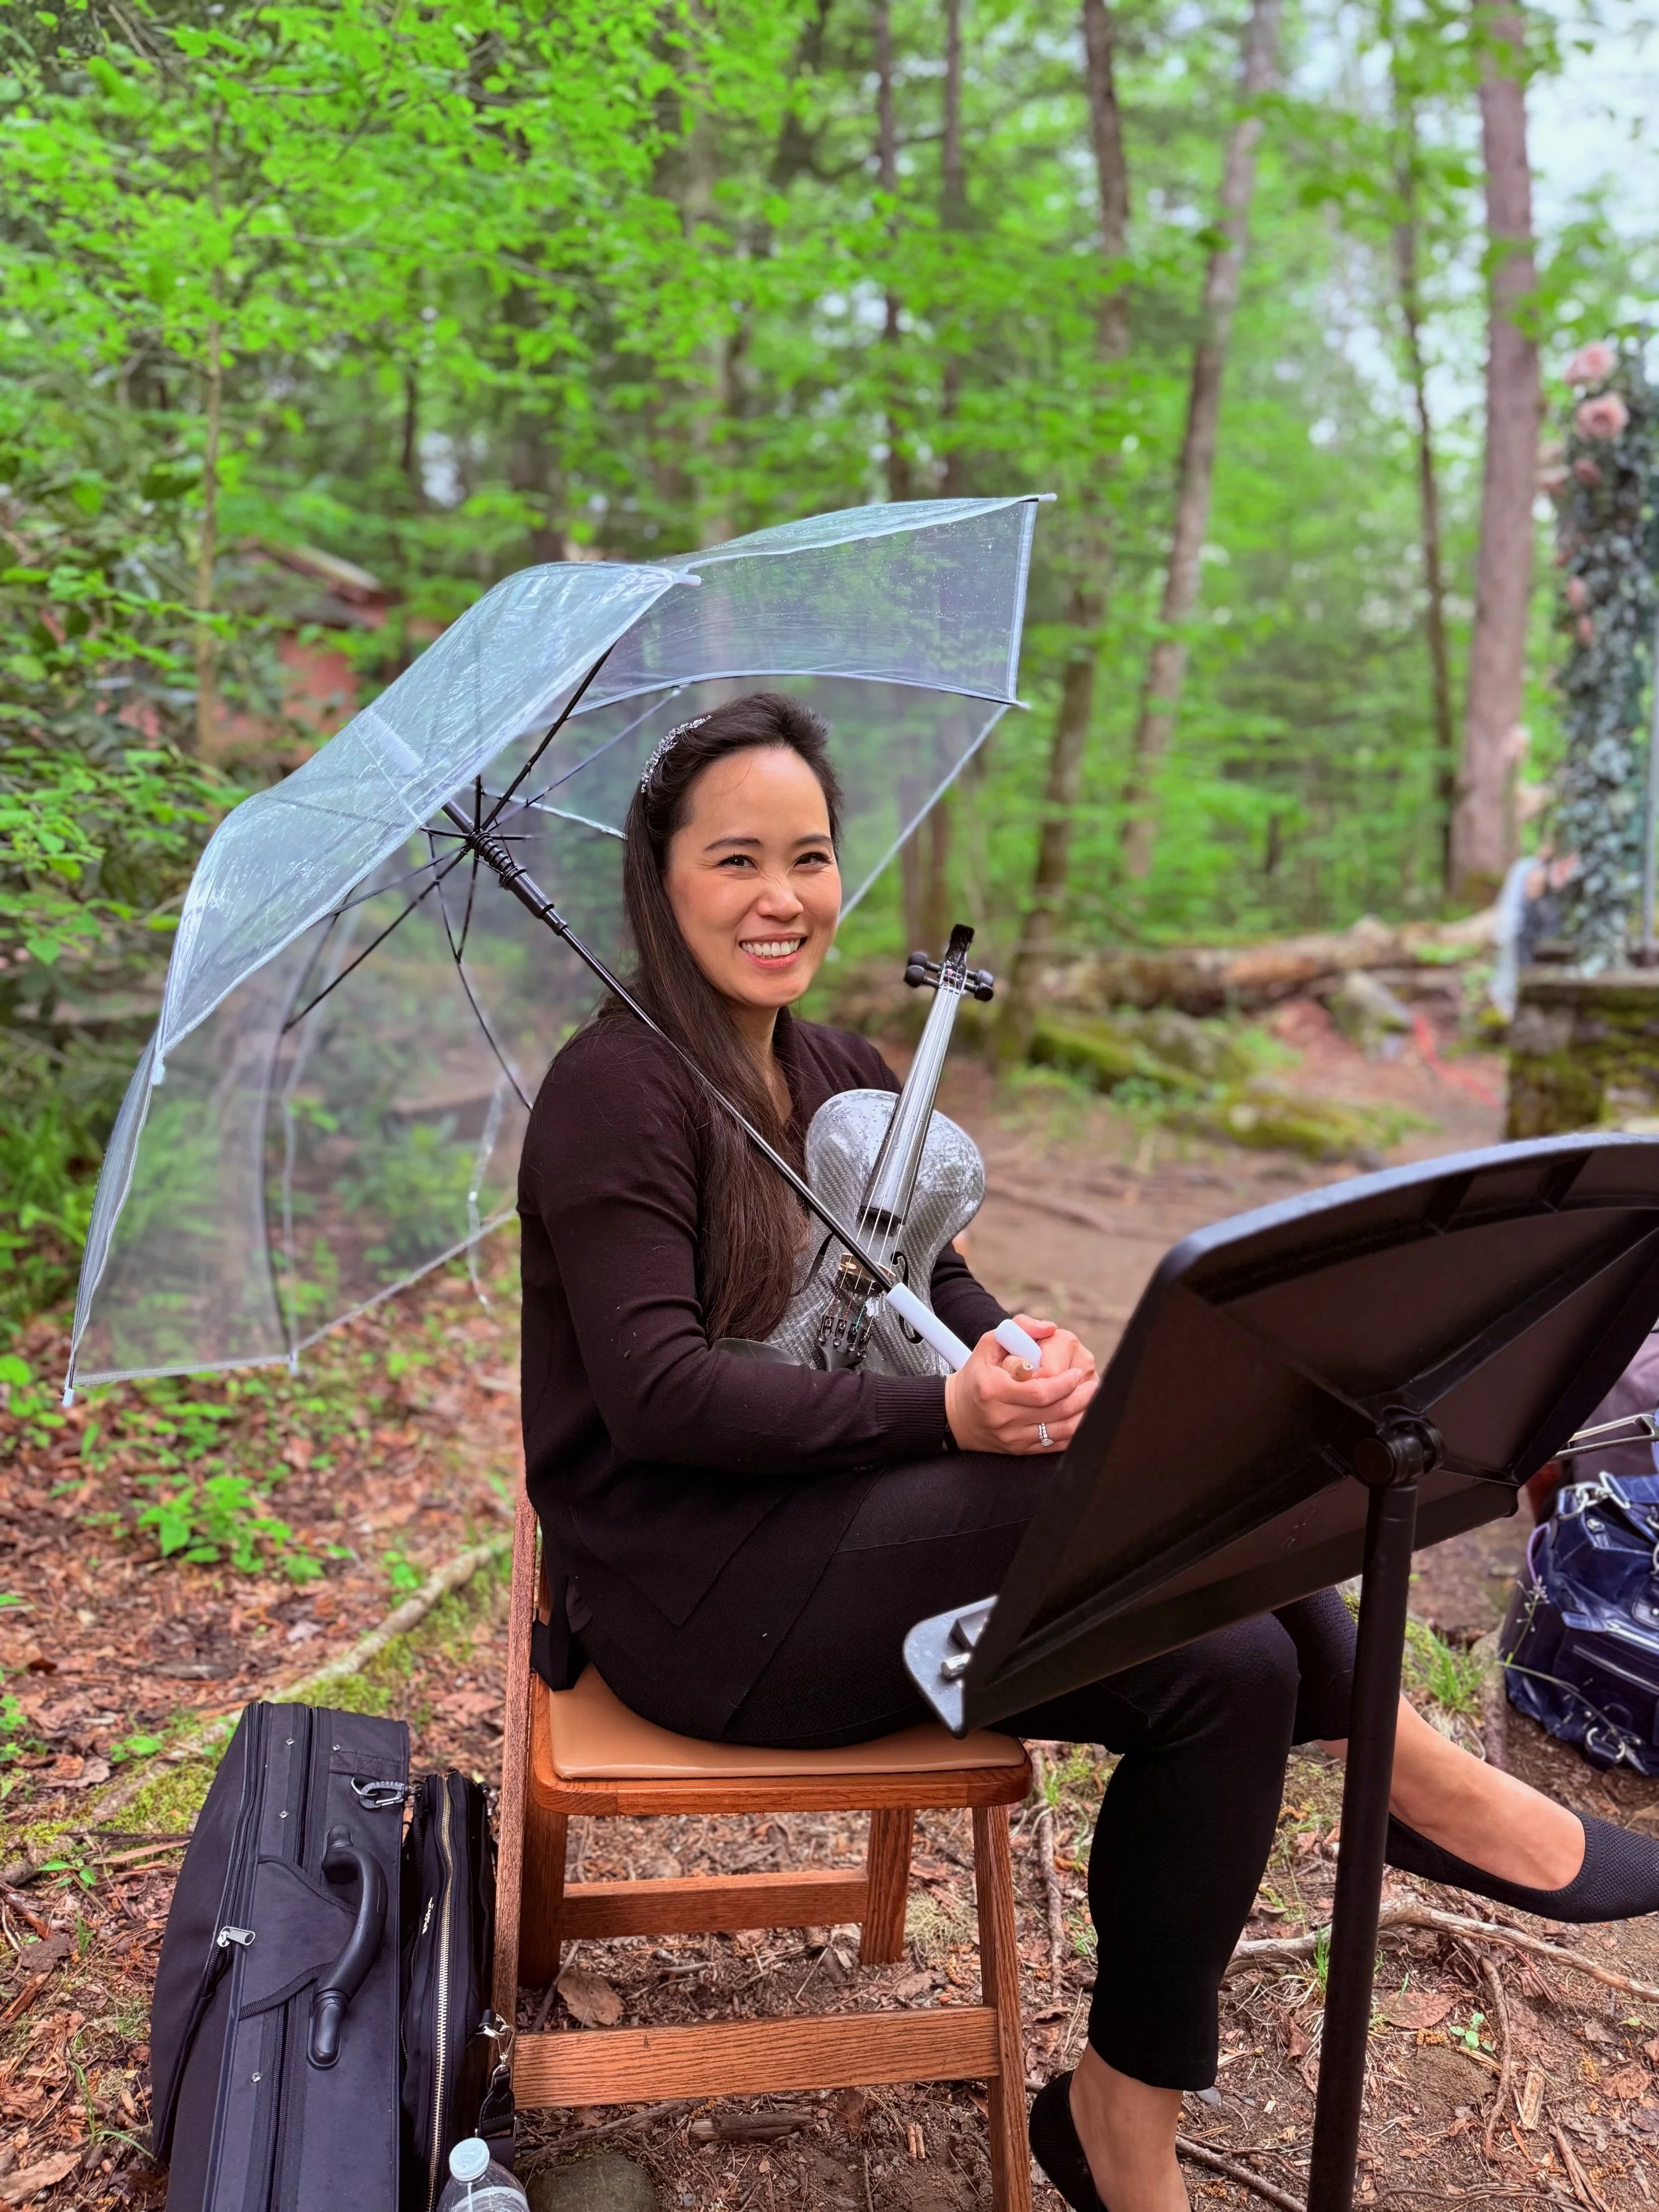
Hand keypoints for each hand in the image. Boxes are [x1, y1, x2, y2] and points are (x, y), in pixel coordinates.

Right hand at [944, 1317, 1096, 1456]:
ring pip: (1060, 1432)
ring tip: (1091, 1399)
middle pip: (1055, 1411)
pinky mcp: (1019, 1450)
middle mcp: (1003, 1418)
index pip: (1040, 1392)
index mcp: (995, 1390)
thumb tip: (1050, 1328)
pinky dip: (1073, 1433)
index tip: (1077, 1373)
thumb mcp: (989, 1345)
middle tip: (1092, 1385)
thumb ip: (1020, 1329)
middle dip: (1081, 1397)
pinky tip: (1081, 1417)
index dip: (1065, 1383)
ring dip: (1082, 1415)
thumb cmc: (976, 1375)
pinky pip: (1055, 1445)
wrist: (954, 1415)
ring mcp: (1012, 1438)